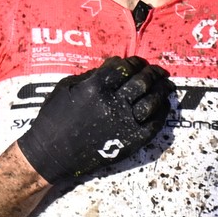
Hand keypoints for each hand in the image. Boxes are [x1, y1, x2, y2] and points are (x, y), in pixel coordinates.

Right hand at [17, 55, 172, 183]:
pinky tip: (163, 106)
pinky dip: (161, 113)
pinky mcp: (130, 141)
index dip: (133, 62)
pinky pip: (153, 124)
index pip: (123, 67)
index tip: (137, 63)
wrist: (51, 154)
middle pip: (142, 81)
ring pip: (152, 100)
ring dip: (162, 89)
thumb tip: (112, 69)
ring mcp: (123, 123)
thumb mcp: (66, 88)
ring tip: (166, 85)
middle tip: (157, 71)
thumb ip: (90, 76)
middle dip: (152, 72)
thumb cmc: (53, 119)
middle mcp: (112, 103)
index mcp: (95, 87)